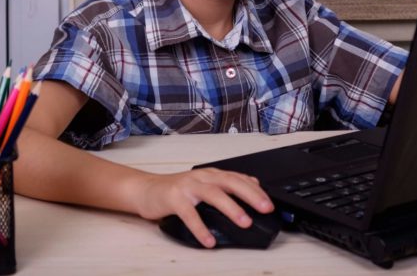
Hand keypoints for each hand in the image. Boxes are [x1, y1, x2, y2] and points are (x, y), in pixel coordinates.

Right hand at [131, 167, 272, 247]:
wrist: (147, 190)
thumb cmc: (177, 190)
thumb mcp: (204, 184)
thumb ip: (226, 185)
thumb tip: (253, 185)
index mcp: (211, 174)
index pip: (238, 178)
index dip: (256, 190)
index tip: (270, 203)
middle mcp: (202, 177)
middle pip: (230, 182)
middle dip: (250, 195)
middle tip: (265, 208)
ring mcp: (188, 186)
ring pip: (213, 194)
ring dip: (231, 207)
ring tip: (244, 222)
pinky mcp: (174, 198)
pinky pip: (189, 214)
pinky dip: (200, 228)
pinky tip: (209, 240)